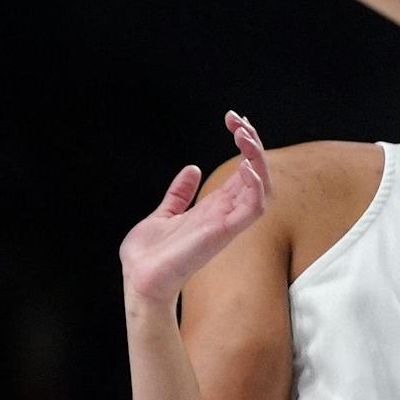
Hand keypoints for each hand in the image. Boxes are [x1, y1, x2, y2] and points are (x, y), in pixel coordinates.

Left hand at [119, 112, 270, 305]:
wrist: (138, 279)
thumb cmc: (148, 256)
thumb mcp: (163, 214)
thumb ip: (179, 195)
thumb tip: (190, 171)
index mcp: (213, 207)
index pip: (242, 170)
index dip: (244, 143)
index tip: (232, 119)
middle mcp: (224, 213)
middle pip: (255, 172)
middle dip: (252, 143)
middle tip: (238, 122)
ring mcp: (226, 223)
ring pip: (261, 187)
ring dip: (257, 159)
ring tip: (243, 136)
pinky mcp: (222, 233)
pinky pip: (253, 209)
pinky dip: (256, 187)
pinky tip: (246, 167)